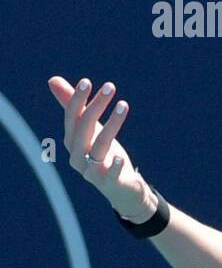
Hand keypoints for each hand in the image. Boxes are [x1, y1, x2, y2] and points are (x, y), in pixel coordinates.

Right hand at [47, 76, 153, 221]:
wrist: (120, 188)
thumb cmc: (104, 154)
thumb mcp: (91, 130)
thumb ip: (77, 108)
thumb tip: (52, 80)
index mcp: (72, 141)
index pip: (72, 118)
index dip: (77, 100)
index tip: (87, 81)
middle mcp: (77, 156)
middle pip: (84, 129)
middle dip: (95, 106)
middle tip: (110, 86)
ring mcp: (92, 171)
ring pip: (99, 146)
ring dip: (112, 125)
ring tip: (123, 105)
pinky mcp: (110, 182)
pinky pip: (109, 175)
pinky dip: (114, 166)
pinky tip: (121, 158)